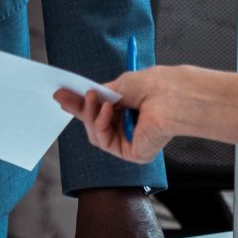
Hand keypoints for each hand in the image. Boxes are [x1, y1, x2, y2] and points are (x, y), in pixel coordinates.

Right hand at [51, 65, 237, 162]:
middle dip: (78, 109)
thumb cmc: (157, 86)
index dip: (81, 103)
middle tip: (63, 96)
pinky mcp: (131, 153)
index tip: (62, 94)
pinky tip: (109, 111)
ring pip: (94, 133)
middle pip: (94, 123)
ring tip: (96, 99)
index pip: (101, 109)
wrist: (174, 97)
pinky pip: (103, 141)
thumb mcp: (120, 85)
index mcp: (132, 108)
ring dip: (90, 114)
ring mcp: (130, 140)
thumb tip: (79, 94)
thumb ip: (100, 94)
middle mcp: (131, 126)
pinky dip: (100, 124)